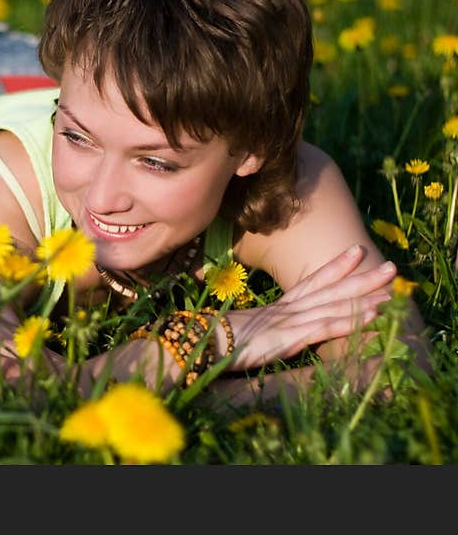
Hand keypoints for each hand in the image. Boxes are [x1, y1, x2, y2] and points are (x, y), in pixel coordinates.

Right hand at [222, 245, 395, 370]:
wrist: (201, 343)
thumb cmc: (218, 339)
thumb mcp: (246, 328)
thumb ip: (264, 325)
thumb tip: (271, 328)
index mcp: (278, 307)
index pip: (312, 282)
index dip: (335, 267)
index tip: (356, 250)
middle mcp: (288, 309)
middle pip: (331, 290)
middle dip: (362, 277)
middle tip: (392, 267)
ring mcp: (288, 322)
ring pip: (334, 307)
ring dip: (365, 299)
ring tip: (392, 293)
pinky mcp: (287, 338)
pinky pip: (323, 329)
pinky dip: (348, 322)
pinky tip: (371, 318)